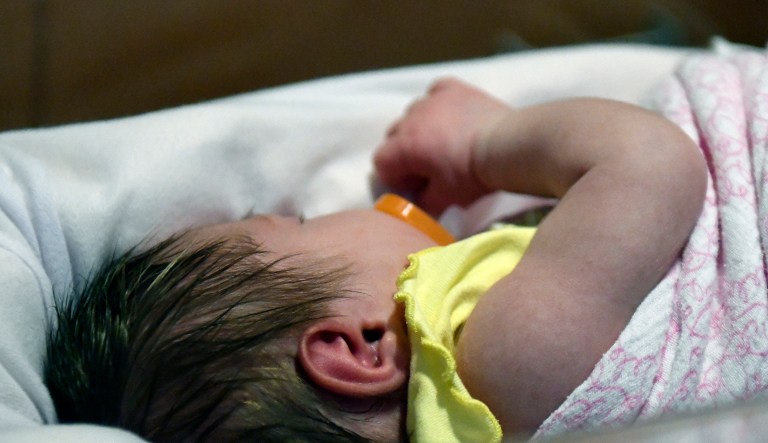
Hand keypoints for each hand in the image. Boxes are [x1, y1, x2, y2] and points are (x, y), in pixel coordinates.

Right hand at [373, 78, 510, 214]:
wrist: (507, 146)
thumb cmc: (473, 175)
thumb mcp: (444, 199)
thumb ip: (422, 203)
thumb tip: (415, 204)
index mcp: (404, 146)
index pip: (381, 162)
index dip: (396, 177)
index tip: (417, 186)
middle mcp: (411, 119)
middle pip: (393, 137)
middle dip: (406, 154)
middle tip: (430, 168)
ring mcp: (431, 100)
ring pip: (412, 114)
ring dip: (421, 129)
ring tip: (444, 143)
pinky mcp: (452, 89)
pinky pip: (434, 93)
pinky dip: (438, 105)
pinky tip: (451, 117)